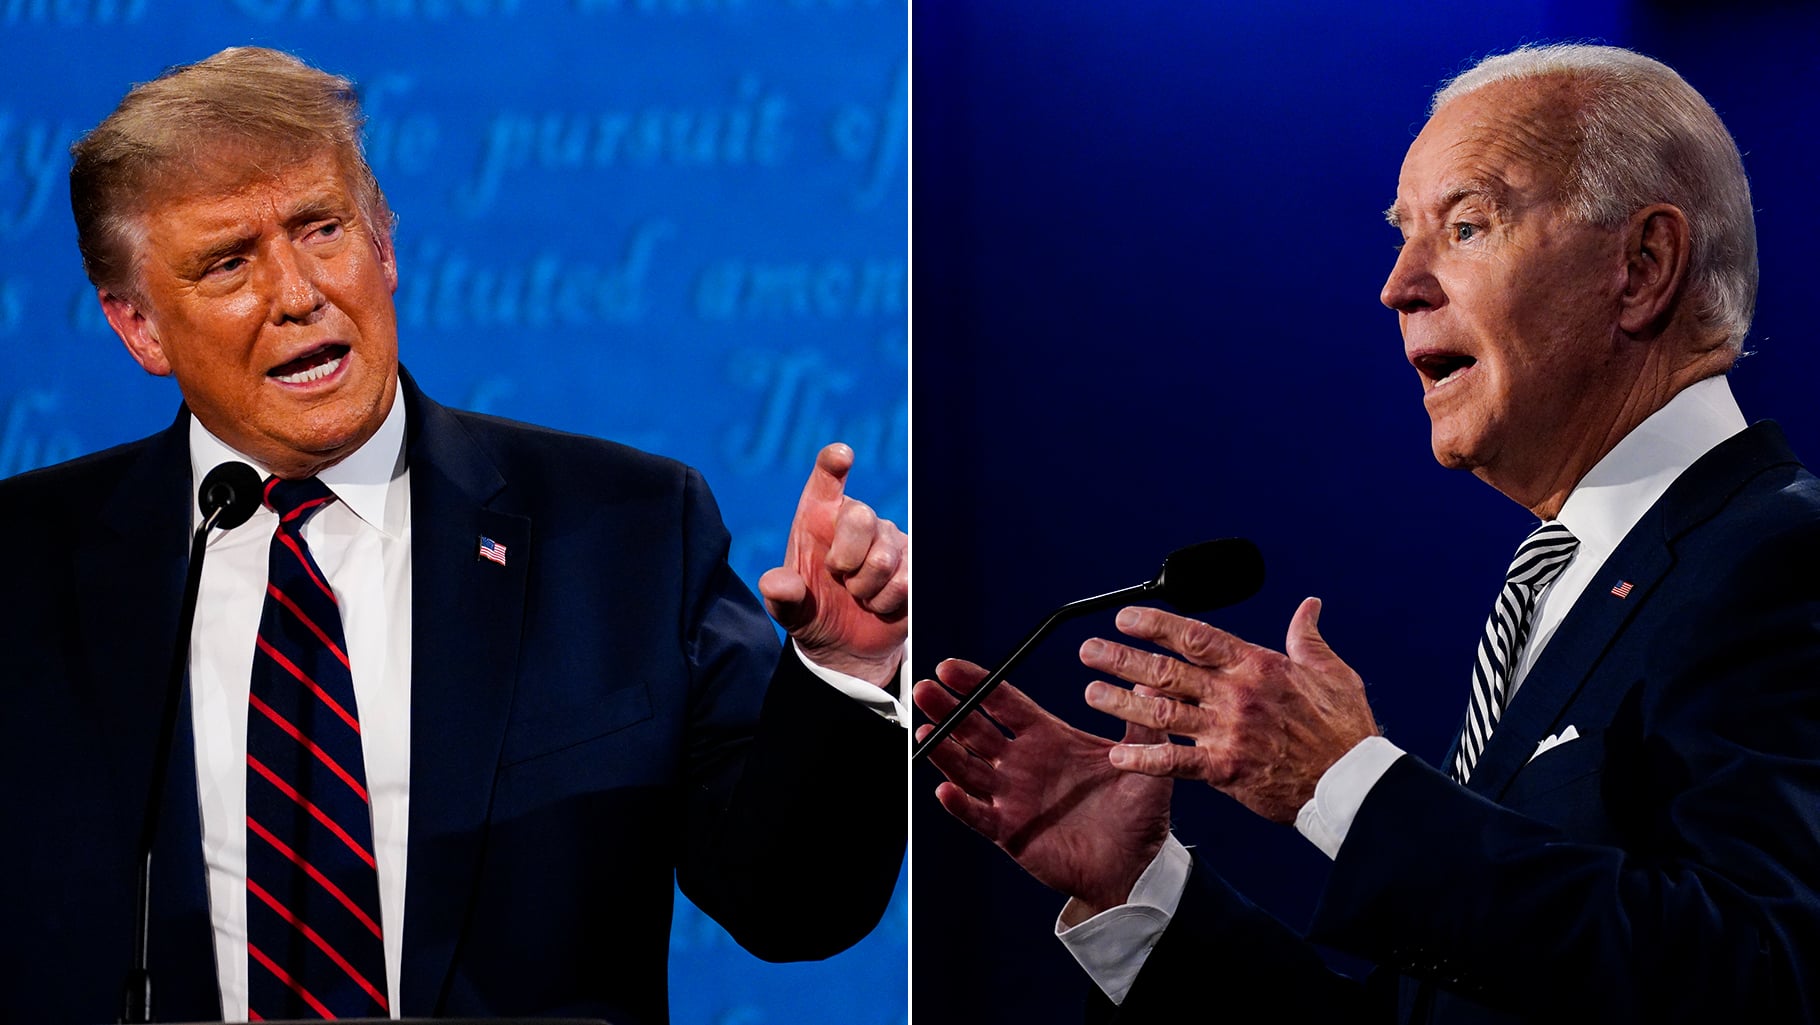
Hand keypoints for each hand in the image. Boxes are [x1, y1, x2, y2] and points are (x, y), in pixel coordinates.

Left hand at [759, 442, 907, 686]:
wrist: (844, 643)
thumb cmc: (813, 610)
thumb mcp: (788, 608)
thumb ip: (780, 595)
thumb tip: (775, 583)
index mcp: (819, 515)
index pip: (826, 479)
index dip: (834, 464)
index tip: (841, 456)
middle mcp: (857, 519)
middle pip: (862, 518)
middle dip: (846, 558)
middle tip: (838, 578)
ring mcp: (890, 540)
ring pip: (884, 560)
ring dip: (865, 590)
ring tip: (858, 595)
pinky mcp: (914, 564)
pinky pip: (906, 581)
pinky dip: (885, 602)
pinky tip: (878, 604)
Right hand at [915, 659, 1172, 916]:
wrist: (1136, 867)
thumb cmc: (1139, 814)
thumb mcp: (1145, 763)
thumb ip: (1142, 727)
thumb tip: (1149, 684)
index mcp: (1048, 738)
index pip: (1003, 703)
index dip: (976, 684)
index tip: (950, 668)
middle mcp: (1022, 764)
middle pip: (974, 729)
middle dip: (948, 709)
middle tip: (925, 689)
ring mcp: (1012, 797)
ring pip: (967, 768)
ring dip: (944, 751)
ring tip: (925, 733)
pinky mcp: (1009, 831)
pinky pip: (977, 815)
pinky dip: (959, 804)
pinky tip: (945, 789)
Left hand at [1080, 599, 1377, 823]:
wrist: (1352, 783)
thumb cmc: (1344, 728)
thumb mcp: (1332, 671)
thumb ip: (1307, 637)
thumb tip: (1308, 606)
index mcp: (1257, 666)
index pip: (1196, 636)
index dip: (1157, 624)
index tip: (1125, 617)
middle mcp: (1236, 695)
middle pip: (1168, 670)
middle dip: (1122, 658)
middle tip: (1089, 651)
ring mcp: (1228, 732)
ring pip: (1163, 712)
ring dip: (1122, 703)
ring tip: (1091, 693)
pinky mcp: (1226, 769)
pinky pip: (1176, 761)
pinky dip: (1145, 757)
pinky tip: (1117, 754)